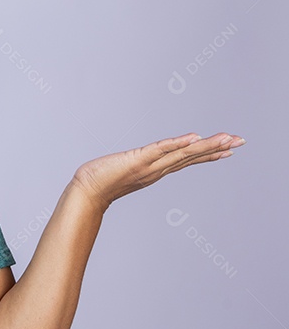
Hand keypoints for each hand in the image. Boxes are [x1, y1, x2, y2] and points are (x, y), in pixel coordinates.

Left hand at [70, 132, 244, 212]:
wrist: (86, 192)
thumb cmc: (101, 181)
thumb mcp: (126, 171)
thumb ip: (136, 167)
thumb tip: (140, 163)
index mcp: (157, 170)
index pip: (187, 159)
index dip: (208, 154)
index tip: (229, 149)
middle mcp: (157, 169)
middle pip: (192, 156)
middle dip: (217, 148)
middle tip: (241, 140)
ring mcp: (149, 165)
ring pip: (183, 153)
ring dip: (206, 146)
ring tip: (227, 138)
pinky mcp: (137, 160)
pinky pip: (160, 150)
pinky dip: (177, 143)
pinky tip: (193, 137)